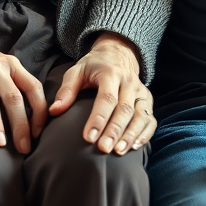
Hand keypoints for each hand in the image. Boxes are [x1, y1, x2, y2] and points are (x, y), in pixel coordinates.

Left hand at [49, 33, 155, 153]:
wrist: (118, 53)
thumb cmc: (94, 66)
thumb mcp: (77, 71)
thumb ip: (67, 90)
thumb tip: (54, 111)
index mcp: (111, 74)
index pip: (106, 99)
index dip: (98, 119)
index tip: (88, 138)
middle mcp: (129, 82)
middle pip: (124, 109)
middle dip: (114, 131)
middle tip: (103, 149)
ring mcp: (141, 92)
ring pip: (140, 116)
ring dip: (130, 135)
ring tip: (118, 151)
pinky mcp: (147, 100)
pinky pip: (150, 119)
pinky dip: (145, 134)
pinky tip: (134, 146)